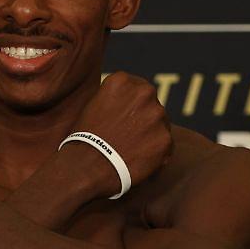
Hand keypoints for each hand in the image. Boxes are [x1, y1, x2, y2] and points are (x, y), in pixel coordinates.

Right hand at [72, 72, 172, 195]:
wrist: (87, 167)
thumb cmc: (84, 139)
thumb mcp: (93, 105)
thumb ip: (114, 98)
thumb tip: (127, 103)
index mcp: (122, 81)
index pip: (136, 88)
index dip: (131, 106)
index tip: (124, 119)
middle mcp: (144, 92)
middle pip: (151, 104)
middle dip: (143, 119)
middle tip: (129, 137)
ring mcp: (157, 115)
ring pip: (161, 125)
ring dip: (151, 136)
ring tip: (132, 151)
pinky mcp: (166, 139)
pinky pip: (165, 146)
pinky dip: (156, 155)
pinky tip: (138, 162)